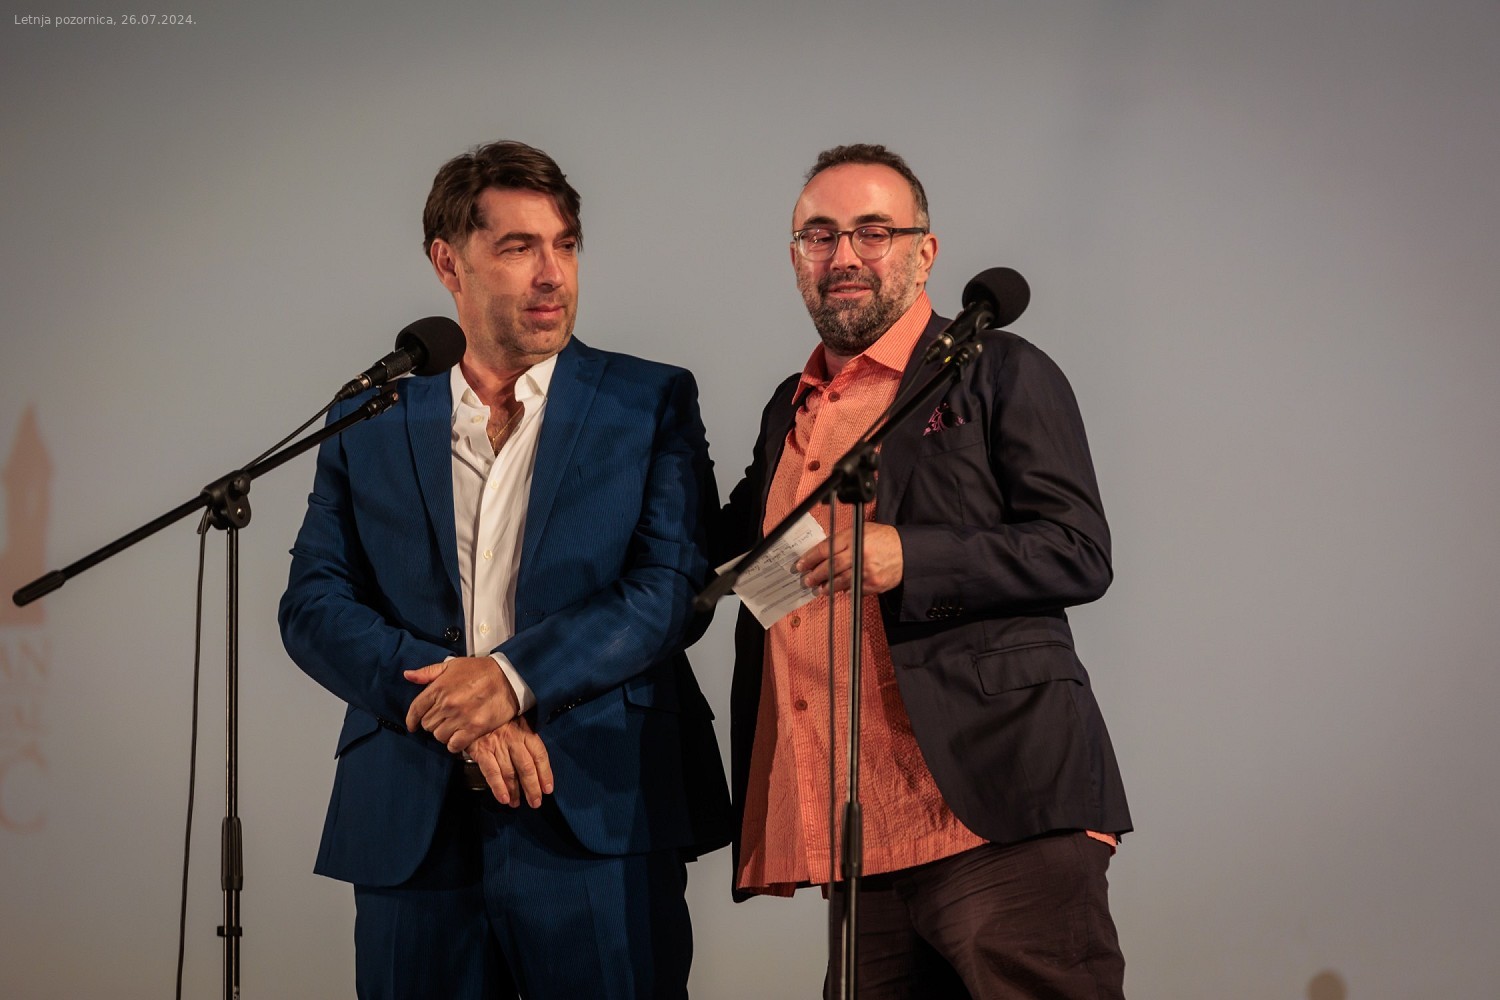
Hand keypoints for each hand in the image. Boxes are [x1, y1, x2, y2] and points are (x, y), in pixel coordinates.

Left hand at [403, 656, 519, 752]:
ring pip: (439, 736)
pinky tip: (459, 738)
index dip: (411, 720)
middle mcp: (447, 704)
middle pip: (427, 724)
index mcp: (439, 688)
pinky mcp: (474, 729)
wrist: (509, 677)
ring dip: (444, 733)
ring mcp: (460, 718)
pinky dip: (454, 744)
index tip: (413, 725)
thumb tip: (408, 675)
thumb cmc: (480, 670)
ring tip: (452, 727)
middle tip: (443, 720)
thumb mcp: (453, 665)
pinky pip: (454, 745)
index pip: (416, 709)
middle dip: (432, 723)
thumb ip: (428, 672)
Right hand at [468, 718, 553, 807]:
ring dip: (514, 791)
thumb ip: (527, 739)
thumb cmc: (499, 719)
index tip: (547, 789)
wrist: (473, 708)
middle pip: (526, 767)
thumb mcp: (518, 722)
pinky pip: (491, 772)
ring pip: (510, 772)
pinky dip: (498, 787)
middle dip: (532, 788)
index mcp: (526, 731)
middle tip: (535, 802)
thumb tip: (537, 762)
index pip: (540, 755)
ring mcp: (497, 745)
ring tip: (516, 804)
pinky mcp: (481, 750)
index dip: (545, 773)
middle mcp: (513, 739)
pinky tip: (503, 798)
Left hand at [796, 522, 903, 594]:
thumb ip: (842, 540)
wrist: (907, 551)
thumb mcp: (861, 531)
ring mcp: (867, 571)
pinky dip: (844, 591)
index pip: (826, 548)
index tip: (801, 564)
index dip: (810, 558)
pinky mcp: (873, 584)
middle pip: (831, 566)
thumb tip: (822, 553)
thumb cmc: (883, 539)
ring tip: (818, 588)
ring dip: (826, 586)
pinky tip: (837, 591)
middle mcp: (860, 554)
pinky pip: (854, 590)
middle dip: (815, 574)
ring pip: (840, 581)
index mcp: (855, 538)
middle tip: (806, 579)